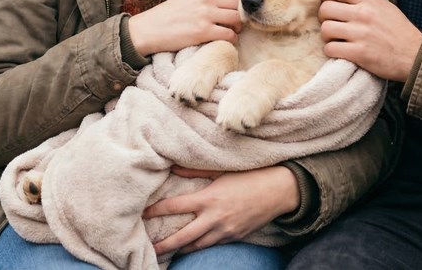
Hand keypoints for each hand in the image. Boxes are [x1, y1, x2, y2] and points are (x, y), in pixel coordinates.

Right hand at [128, 0, 242, 55]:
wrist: (149, 29)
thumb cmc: (169, 14)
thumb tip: (229, 0)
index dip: (241, 1)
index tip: (238, 10)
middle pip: (239, 3)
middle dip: (242, 14)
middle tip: (238, 23)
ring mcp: (206, 14)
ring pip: (238, 18)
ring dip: (239, 27)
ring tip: (232, 31)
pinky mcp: (203, 31)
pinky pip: (230, 34)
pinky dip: (232, 39)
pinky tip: (225, 40)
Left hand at [145, 165, 298, 255]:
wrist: (278, 191)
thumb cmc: (249, 176)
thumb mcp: (221, 170)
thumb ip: (194, 171)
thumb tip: (172, 168)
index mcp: (208, 199)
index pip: (174, 207)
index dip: (156, 211)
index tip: (143, 214)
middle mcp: (214, 218)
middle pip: (182, 237)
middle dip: (165, 245)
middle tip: (150, 250)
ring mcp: (225, 231)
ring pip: (197, 246)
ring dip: (181, 250)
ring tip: (168, 254)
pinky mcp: (234, 238)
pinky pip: (213, 246)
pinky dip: (200, 248)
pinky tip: (193, 248)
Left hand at [319, 0, 421, 81]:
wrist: (416, 56)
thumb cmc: (400, 32)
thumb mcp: (386, 7)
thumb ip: (365, 0)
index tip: (330, 4)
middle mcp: (364, 14)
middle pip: (325, 9)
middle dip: (325, 18)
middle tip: (332, 24)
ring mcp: (361, 33)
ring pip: (325, 29)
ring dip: (327, 36)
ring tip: (336, 39)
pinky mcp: (359, 53)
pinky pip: (330, 49)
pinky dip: (332, 51)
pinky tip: (340, 51)